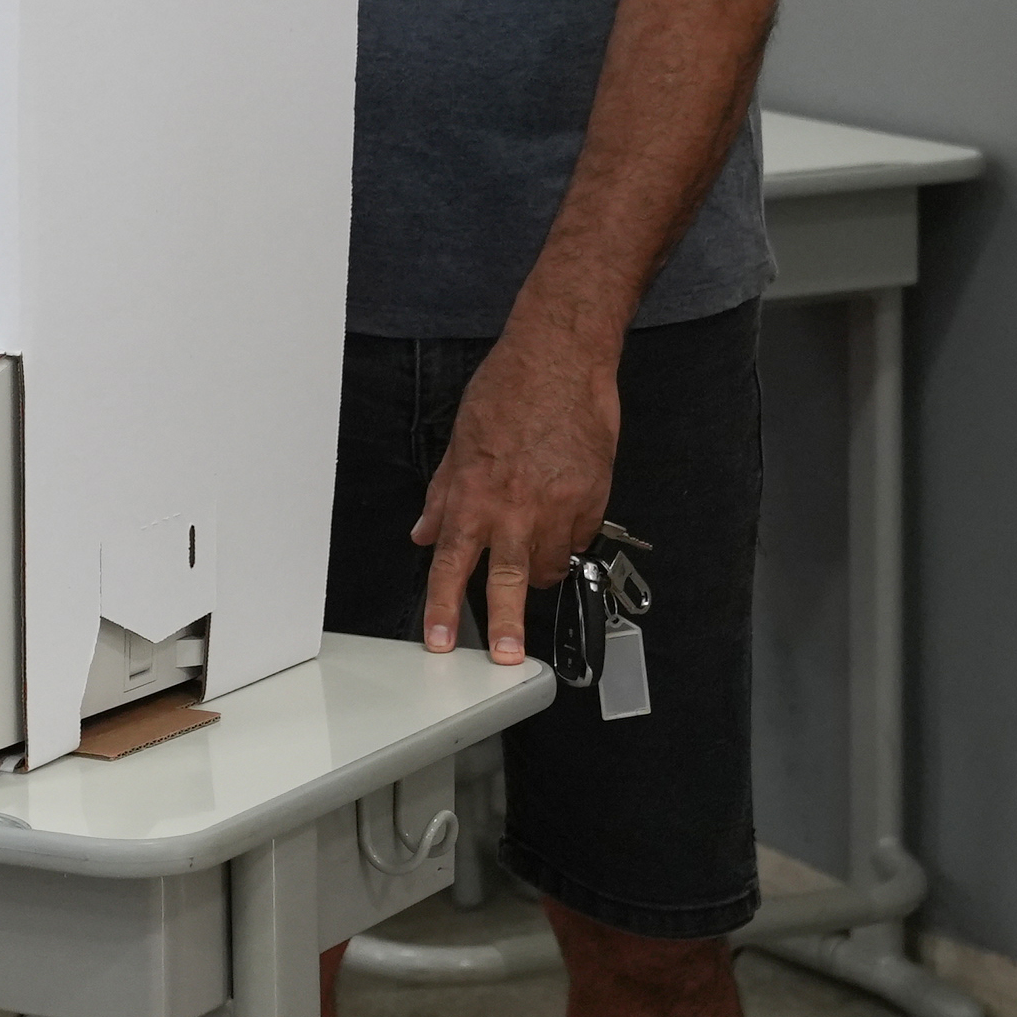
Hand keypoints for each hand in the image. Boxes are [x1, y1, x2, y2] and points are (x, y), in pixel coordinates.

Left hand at [411, 326, 619, 661]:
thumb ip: (444, 496)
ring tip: (534, 551)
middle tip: (508, 657)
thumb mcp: (460, 442)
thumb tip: (424, 532)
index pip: (450, 564)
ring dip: (540, 568)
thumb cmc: (509, 390)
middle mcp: (513, 506)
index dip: (441, 608)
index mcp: (473, 494)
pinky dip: (569, 536)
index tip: (440, 641)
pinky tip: (563, 515)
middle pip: (506, 582)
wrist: (561, 359)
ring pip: (549, 564)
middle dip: (506, 625)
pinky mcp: (592, 497)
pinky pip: (580, 537)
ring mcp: (557, 505)